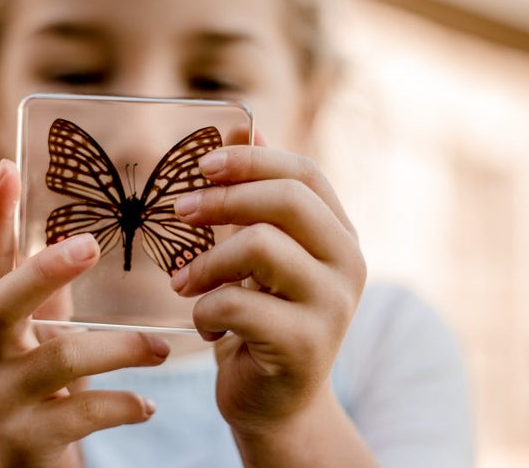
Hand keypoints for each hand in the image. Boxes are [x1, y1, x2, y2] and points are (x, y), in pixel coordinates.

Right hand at [0, 159, 169, 467]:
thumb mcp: (39, 334)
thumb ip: (52, 290)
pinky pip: (80, 416)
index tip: (7, 166)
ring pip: (59, 360)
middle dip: (44, 270)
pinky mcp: (28, 437)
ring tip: (162, 350)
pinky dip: (122, 406)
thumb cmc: (42, 386)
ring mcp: (4, 396)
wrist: (20, 467)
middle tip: (89, 244)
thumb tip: (83, 231)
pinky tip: (148, 406)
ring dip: (120, 350)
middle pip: (3, 302)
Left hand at [171, 143, 372, 464]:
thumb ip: (255, 196)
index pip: (304, 174)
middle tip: (179, 211)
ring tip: (182, 283)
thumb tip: (245, 126)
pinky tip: (204, 324)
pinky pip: (237, 304)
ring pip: (261, 246)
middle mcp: (348, 263)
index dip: (250, 160)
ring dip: (206, 261)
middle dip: (223, 198)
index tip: (202, 165)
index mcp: (338, 234)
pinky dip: (204, 309)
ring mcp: (333, 305)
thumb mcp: (260, 253)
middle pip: (287, 200)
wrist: (277, 403)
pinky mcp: (305, 345)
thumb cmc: (262, 319)